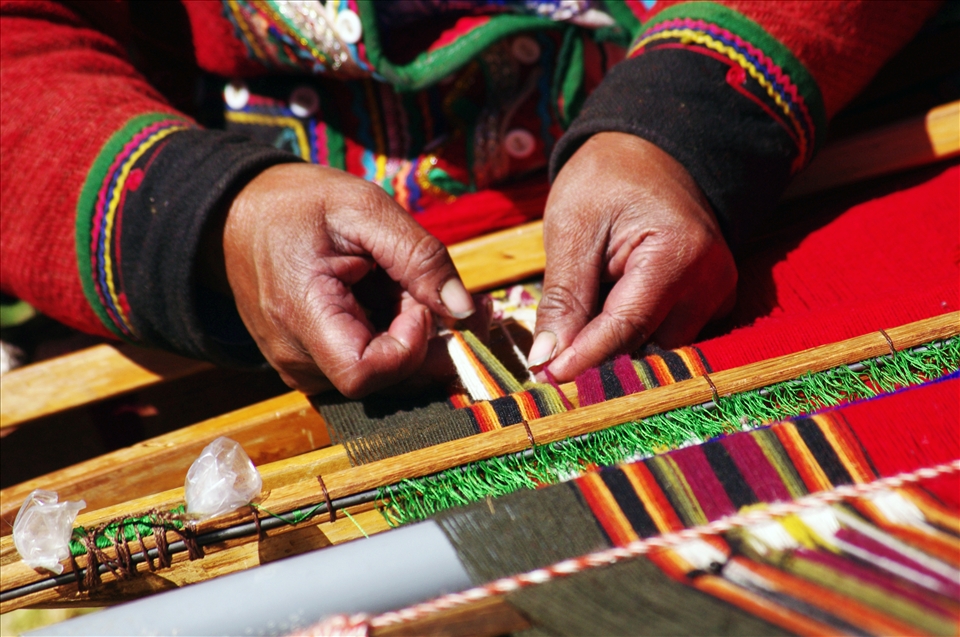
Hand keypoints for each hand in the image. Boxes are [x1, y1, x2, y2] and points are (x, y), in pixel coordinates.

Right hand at [221, 164, 474, 397]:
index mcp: (301, 316)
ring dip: (414, 337)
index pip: (366, 374)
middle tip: (433, 286)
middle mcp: (296, 358)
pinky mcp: (313, 366)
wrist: (238, 215)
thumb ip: (419, 256)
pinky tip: (395, 299)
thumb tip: (467, 310)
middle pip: (386, 381)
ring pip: (384, 379)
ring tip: (405, 284)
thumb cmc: (298, 205)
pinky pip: (369, 368)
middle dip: (426, 339)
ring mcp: (302, 368)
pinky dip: (396, 338)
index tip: (415, 302)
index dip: (407, 346)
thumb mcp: (363, 208)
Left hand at [528, 132, 736, 380]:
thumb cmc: (606, 179)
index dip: (585, 358)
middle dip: (599, 354)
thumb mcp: (572, 228)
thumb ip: (563, 298)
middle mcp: (711, 281)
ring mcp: (718, 293)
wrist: (650, 152)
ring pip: (658, 346)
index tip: (548, 378)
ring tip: (582, 315)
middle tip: (550, 355)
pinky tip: (606, 313)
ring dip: (616, 343)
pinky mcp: (712, 300)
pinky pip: (669, 334)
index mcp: (679, 255)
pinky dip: (634, 333)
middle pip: (647, 345)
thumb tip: (546, 360)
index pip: (628, 327)